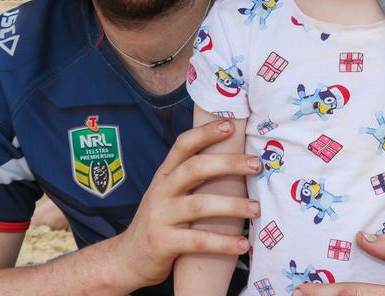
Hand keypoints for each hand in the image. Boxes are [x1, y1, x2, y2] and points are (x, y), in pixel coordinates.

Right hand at [112, 119, 259, 288]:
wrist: (127, 259)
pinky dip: (223, 242)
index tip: (231, 125)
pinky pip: (198, 241)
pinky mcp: (163, 243)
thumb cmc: (160, 222)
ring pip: (199, 205)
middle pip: (195, 168)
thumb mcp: (168, 194)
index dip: (206, 132)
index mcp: (164, 175)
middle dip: (228, 163)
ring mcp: (160, 216)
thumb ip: (190, 178)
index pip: (183, 145)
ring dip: (232, 206)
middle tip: (257, 165)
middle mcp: (161, 191)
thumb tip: (232, 159)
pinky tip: (242, 244)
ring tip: (257, 209)